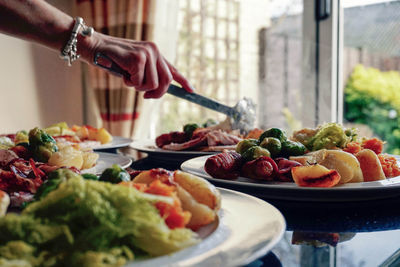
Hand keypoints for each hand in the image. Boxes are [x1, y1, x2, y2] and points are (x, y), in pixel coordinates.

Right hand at [79, 32, 193, 97]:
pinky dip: (129, 83)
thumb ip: (148, 74)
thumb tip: (158, 89)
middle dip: (157, 93)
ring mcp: (147, 53)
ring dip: (138, 87)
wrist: (94, 47)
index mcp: (155, 53)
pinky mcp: (139, 58)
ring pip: (153, 85)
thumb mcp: (134, 67)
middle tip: (146, 96)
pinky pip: (140, 83)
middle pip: (166, 81)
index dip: (183, 81)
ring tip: (128, 77)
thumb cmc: (112, 59)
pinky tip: (122, 72)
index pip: (172, 69)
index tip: (191, 90)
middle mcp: (154, 50)